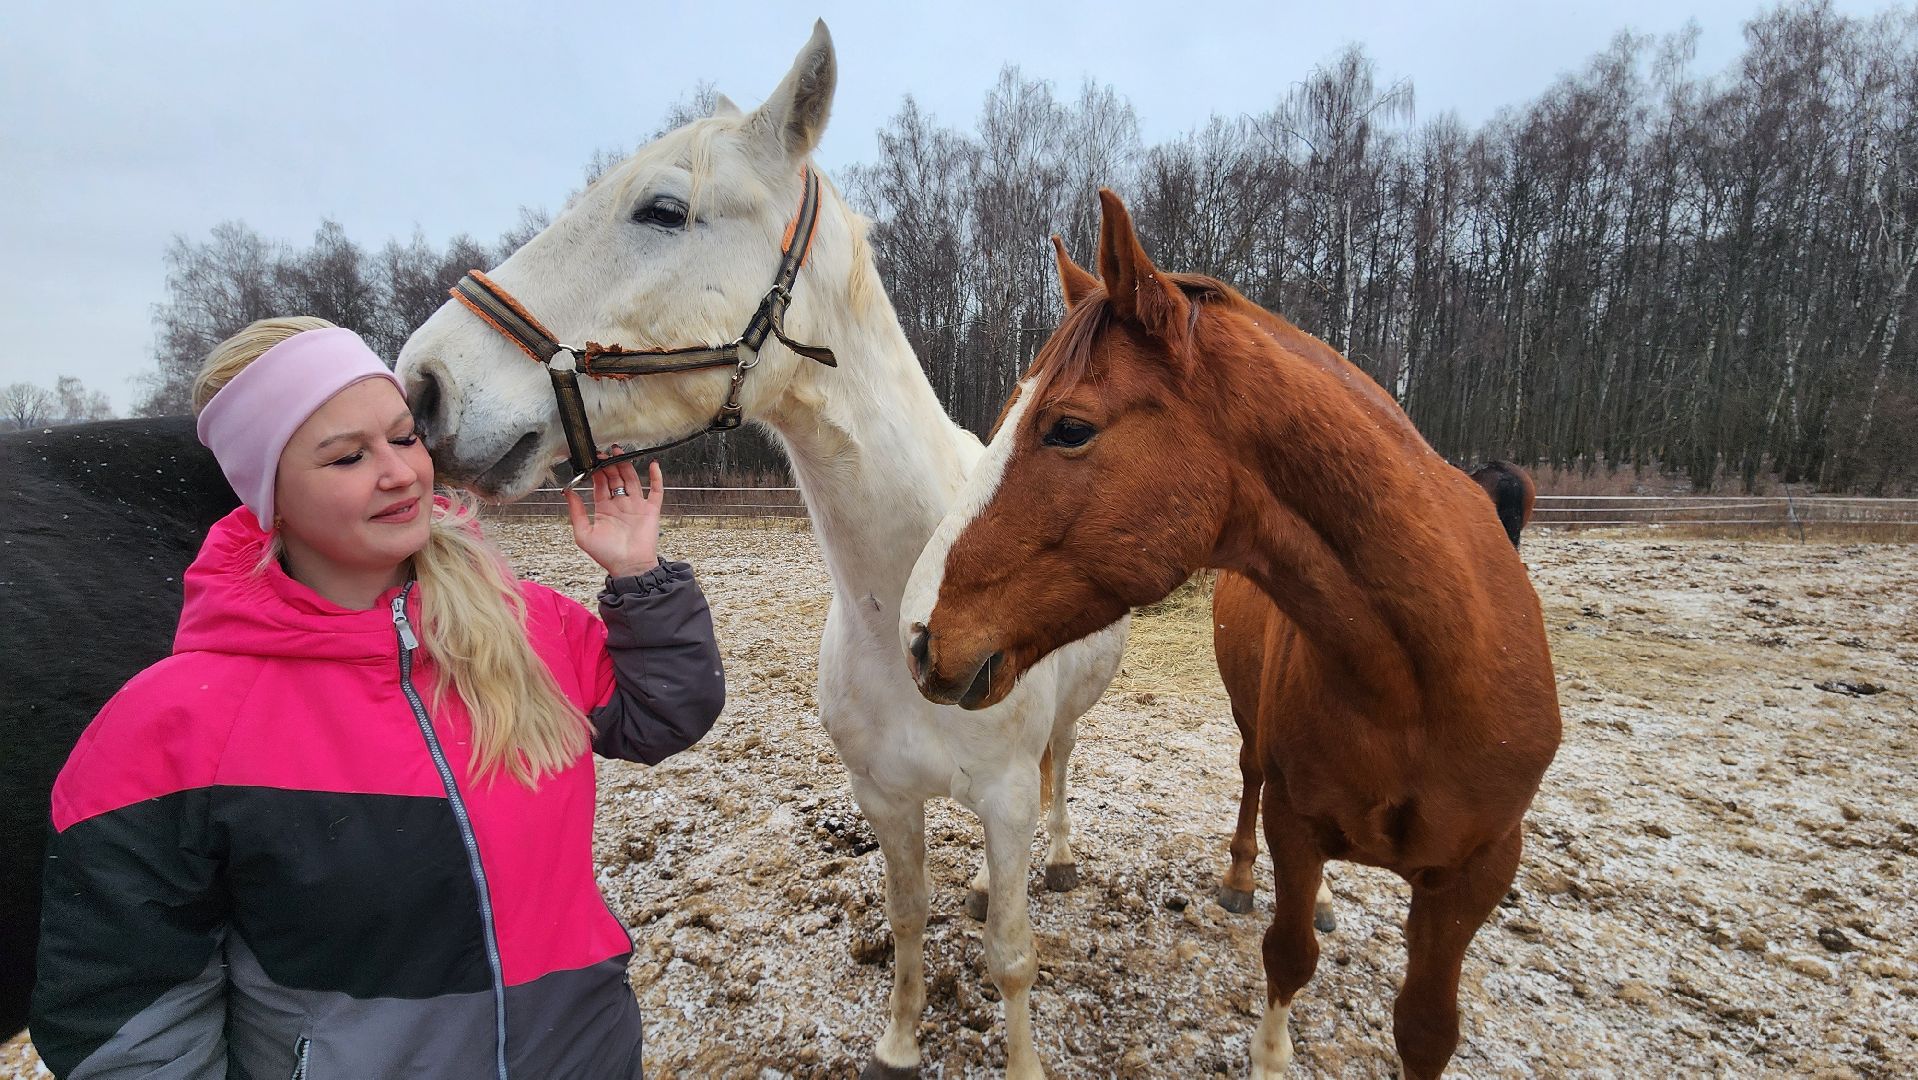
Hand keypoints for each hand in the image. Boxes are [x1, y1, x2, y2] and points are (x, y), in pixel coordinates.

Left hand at [565, 450, 663, 577]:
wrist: (630, 568)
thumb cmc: (607, 555)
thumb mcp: (584, 534)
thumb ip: (576, 512)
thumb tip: (567, 492)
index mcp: (604, 509)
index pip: (600, 484)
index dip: (596, 471)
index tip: (591, 459)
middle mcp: (620, 505)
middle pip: (615, 478)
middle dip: (609, 464)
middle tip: (604, 451)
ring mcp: (636, 506)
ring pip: (631, 479)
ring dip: (626, 465)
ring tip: (619, 451)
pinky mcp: (651, 510)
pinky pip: (655, 490)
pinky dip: (656, 477)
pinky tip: (653, 464)